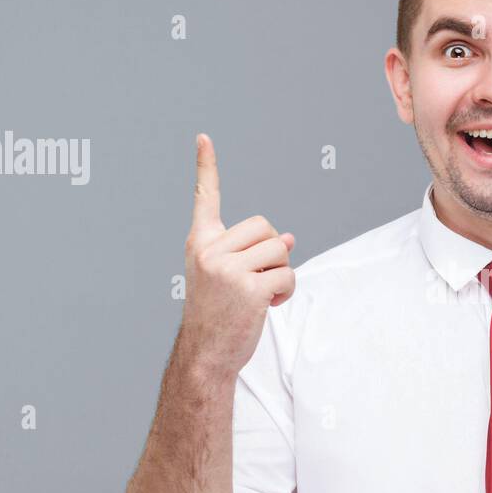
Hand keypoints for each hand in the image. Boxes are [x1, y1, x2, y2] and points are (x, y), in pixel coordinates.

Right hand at [179, 133, 295, 379]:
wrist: (206, 354)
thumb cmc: (218, 315)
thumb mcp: (227, 277)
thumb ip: (251, 253)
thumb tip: (290, 238)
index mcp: (200, 243)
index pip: (204, 198)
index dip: (206, 167)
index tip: (203, 138)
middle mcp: (210, 251)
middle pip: (265, 226)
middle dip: (273, 251)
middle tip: (258, 278)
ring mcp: (228, 270)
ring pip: (281, 250)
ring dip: (282, 273)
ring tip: (262, 294)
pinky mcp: (249, 289)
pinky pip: (287, 275)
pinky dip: (286, 292)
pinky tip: (268, 306)